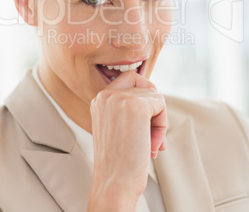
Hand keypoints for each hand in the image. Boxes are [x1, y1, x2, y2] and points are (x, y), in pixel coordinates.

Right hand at [88, 71, 166, 210]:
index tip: (146, 119)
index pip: (130, 78)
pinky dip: (162, 125)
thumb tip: (156, 96)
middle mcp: (106, 95)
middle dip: (153, 111)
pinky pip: (161, 104)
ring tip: (150, 145)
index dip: (145, 96)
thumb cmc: (119, 161)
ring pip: (155, 96)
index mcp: (99, 99)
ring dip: (158, 122)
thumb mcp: (115, 126)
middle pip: (145, 86)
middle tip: (150, 136)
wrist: (114, 184)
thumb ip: (127, 107)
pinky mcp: (136, 105)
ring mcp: (120, 98)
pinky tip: (152, 144)